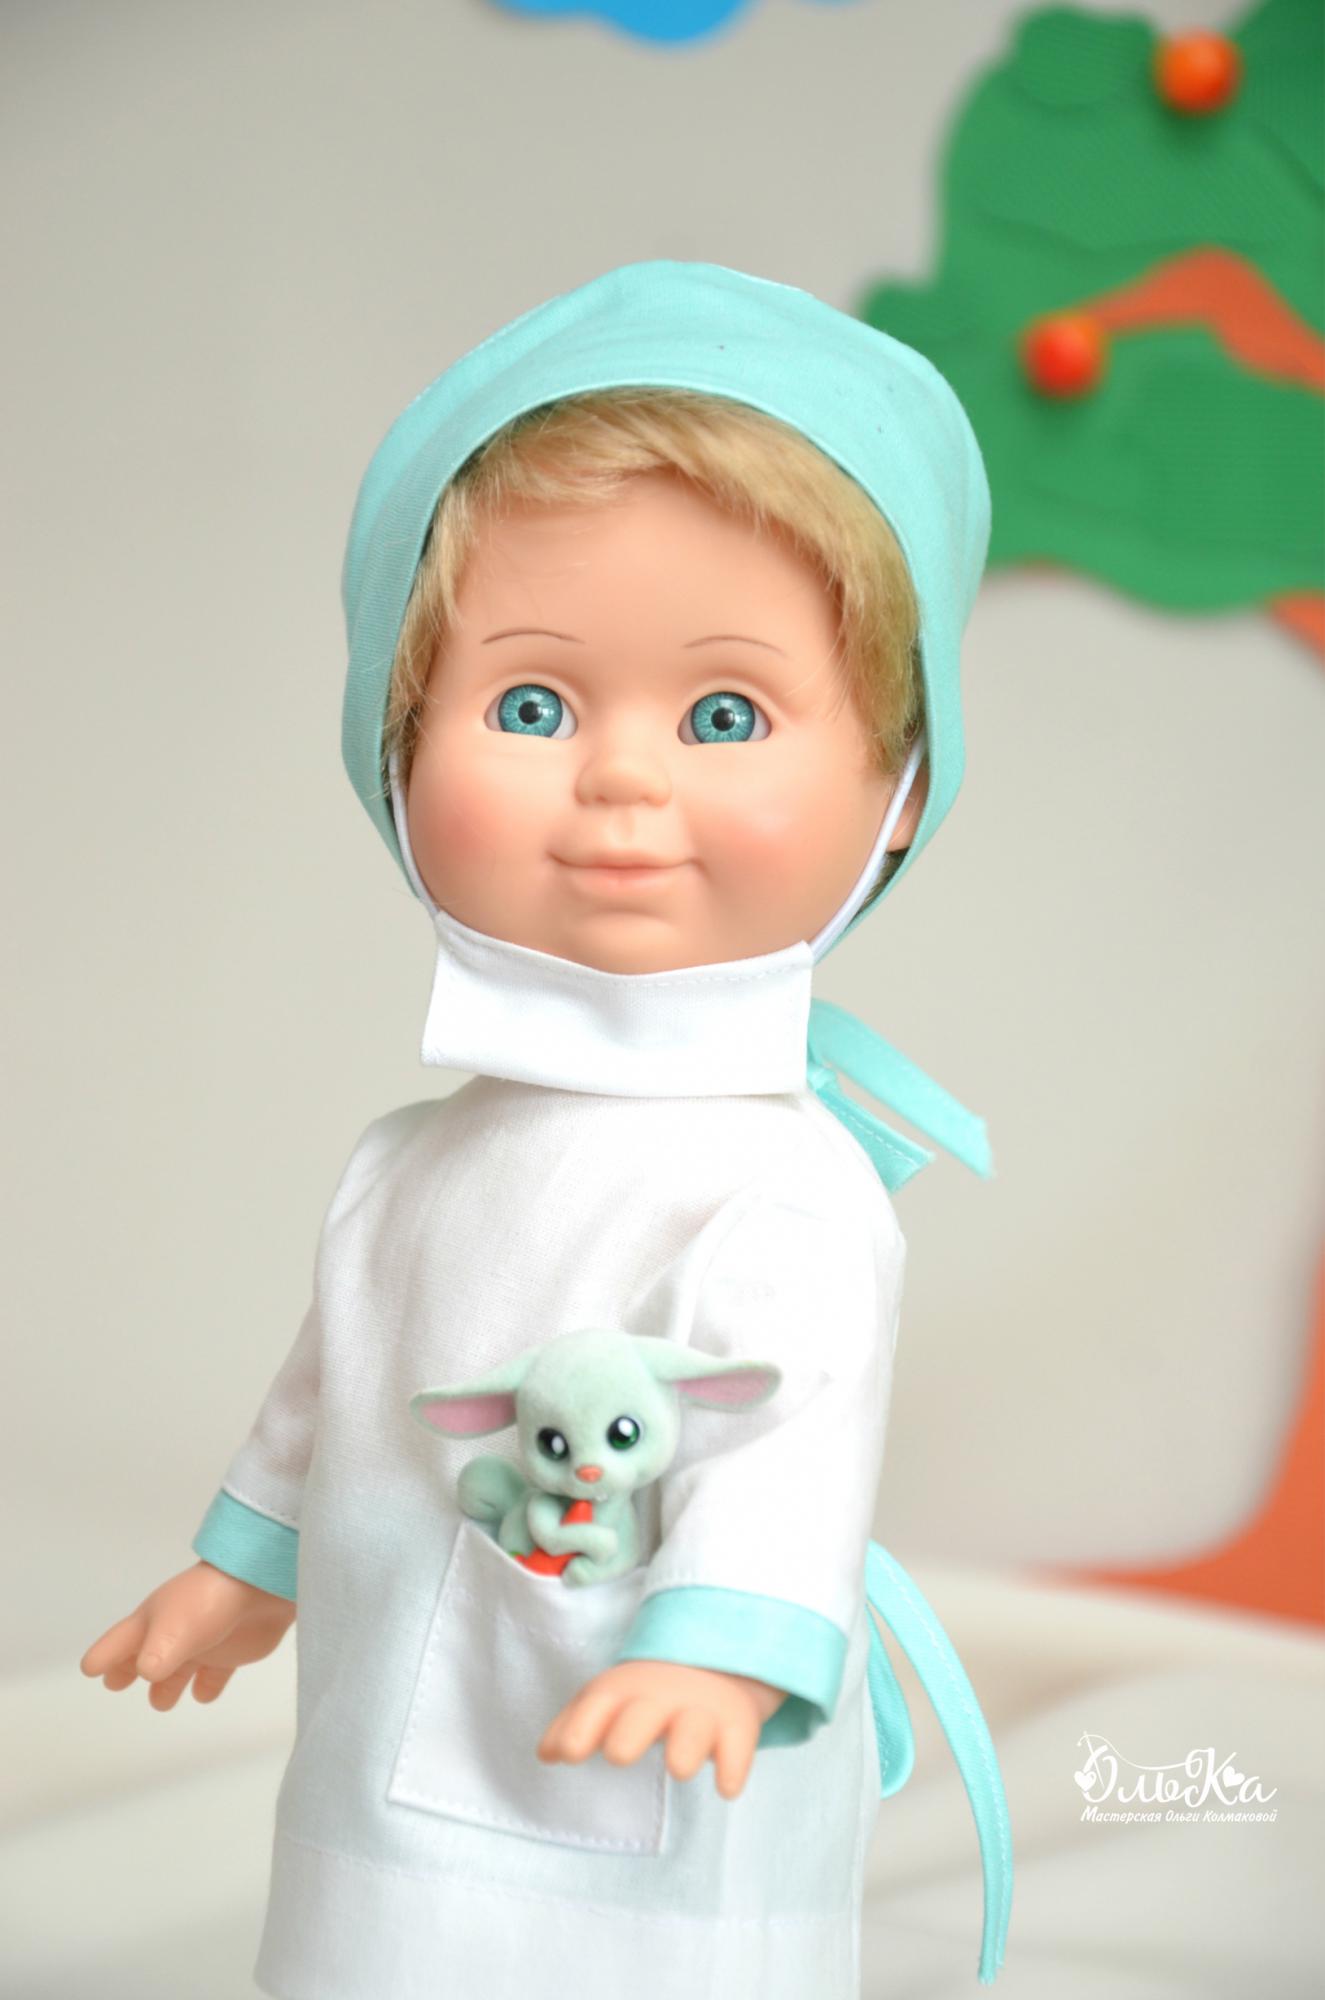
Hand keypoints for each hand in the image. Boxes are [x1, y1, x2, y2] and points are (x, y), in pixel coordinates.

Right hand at [80, 1561, 295, 1710]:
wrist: (263, 1586)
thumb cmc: (208, 1602)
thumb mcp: (173, 1628)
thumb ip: (156, 1654)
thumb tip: (144, 1674)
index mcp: (153, 1622)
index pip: (119, 1641)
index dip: (104, 1655)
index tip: (89, 1669)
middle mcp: (174, 1633)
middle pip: (144, 1656)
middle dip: (127, 1669)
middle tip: (114, 1684)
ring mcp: (204, 1642)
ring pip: (178, 1670)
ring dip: (167, 1686)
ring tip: (160, 1702)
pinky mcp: (232, 1652)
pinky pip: (215, 1675)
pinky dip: (207, 1686)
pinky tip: (203, 1694)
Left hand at [537, 1659, 786, 1799]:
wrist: (714, 1661)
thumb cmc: (645, 1695)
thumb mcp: (608, 1699)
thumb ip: (573, 1726)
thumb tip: (544, 1756)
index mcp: (623, 1692)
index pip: (597, 1705)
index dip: (581, 1729)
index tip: (570, 1755)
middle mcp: (661, 1699)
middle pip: (642, 1716)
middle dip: (629, 1735)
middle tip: (619, 1754)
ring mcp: (699, 1711)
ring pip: (692, 1731)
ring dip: (684, 1750)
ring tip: (677, 1767)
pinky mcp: (736, 1726)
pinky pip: (738, 1748)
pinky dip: (733, 1768)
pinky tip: (725, 1787)